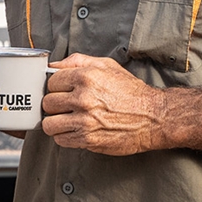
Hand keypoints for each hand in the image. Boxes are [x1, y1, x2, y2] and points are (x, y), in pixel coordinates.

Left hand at [41, 53, 164, 154]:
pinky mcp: (88, 139)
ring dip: (55, 122)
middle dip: (54, 104)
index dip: (56, 86)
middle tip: (65, 106)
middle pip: (48, 103)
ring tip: (66, 120)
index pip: (51, 81)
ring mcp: (85, 120)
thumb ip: (78, 61)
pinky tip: (74, 130)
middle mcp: (84, 98)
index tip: (62, 91)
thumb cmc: (131, 92)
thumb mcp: (107, 66)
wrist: (154, 117)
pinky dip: (64, 136)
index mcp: (86, 77)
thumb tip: (54, 65)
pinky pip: (61, 140)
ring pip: (49, 124)